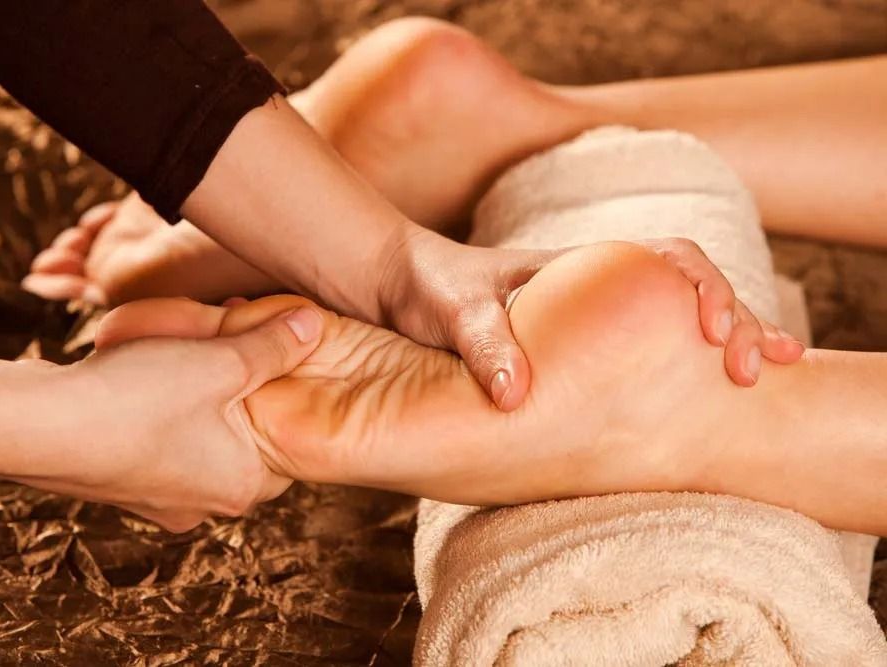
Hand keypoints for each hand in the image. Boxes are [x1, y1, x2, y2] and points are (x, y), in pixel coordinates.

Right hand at [10, 304, 323, 531]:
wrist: (33, 428)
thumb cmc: (135, 398)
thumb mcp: (220, 361)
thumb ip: (274, 344)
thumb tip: (316, 324)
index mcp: (242, 487)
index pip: (287, 440)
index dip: (280, 388)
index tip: (265, 351)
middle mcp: (203, 507)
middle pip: (241, 437)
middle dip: (235, 391)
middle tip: (222, 347)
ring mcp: (157, 502)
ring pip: (197, 438)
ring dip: (194, 397)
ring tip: (177, 357)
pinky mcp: (119, 487)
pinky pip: (156, 443)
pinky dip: (156, 411)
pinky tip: (138, 380)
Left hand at [374, 227, 802, 410]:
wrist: (393, 285)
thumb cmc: (425, 285)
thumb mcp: (451, 308)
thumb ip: (482, 341)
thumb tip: (515, 396)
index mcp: (581, 266)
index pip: (670, 259)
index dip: (705, 289)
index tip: (712, 333)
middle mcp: (597, 289)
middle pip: (690, 293)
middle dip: (736, 322)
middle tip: (756, 369)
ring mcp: (591, 321)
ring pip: (673, 326)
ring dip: (721, 346)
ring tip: (760, 382)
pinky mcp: (574, 353)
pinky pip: (639, 357)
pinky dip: (676, 376)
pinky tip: (694, 410)